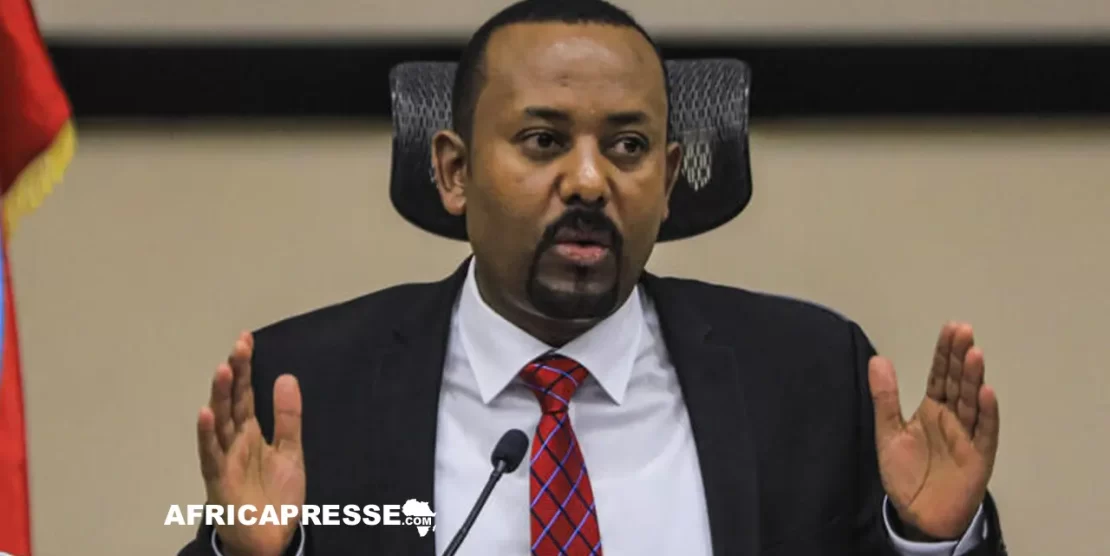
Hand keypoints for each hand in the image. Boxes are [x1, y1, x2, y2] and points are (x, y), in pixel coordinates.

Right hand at [196, 332, 305, 555]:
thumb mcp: (290, 451)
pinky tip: (206, 413)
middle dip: (234, 374)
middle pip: (231, 401)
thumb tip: (287, 377)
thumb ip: (288, 416)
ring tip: (223, 369)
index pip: (245, 393)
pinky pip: (211, 454)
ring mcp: (224, 458)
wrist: (270, 538)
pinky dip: (207, 434)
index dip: (245, 368)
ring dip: (219, 397)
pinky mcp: (219, 479)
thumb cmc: (275, 496)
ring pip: (219, 422)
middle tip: (239, 346)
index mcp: (250, 432)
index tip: (245, 340)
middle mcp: (234, 441)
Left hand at [868, 322, 999, 539]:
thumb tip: (877, 359)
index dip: (944, 353)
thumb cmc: (907, 473)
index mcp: (933, 409)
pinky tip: (986, 393)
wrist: (918, 514)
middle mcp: (953, 418)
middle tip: (964, 331)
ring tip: (974, 354)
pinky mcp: (978, 457)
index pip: (940, 375)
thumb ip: (885, 398)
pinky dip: (986, 413)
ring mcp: (968, 436)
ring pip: (972, 402)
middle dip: (960, 358)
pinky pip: (984, 432)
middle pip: (958, 382)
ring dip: (974, 379)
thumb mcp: (888, 432)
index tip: (950, 328)